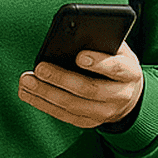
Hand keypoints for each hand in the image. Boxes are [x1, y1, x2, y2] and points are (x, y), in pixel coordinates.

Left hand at [18, 41, 143, 129]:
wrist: (129, 95)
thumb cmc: (117, 64)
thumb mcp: (119, 50)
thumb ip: (103, 42)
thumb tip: (75, 34)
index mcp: (130, 73)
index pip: (116, 69)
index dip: (98, 63)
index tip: (79, 56)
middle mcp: (119, 96)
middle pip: (89, 90)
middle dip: (62, 79)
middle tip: (40, 68)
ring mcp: (104, 112)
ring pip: (73, 106)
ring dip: (46, 94)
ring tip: (27, 81)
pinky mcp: (89, 122)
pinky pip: (64, 116)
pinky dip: (44, 105)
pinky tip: (29, 94)